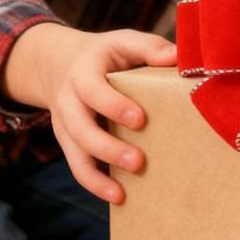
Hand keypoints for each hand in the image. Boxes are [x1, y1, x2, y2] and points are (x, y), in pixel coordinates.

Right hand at [1, 24, 176, 202]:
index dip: (113, 105)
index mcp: (83, 73)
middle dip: (107, 147)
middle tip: (139, 162)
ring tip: (123, 193)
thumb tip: (180, 56)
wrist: (60, 64)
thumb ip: (149, 47)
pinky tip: (118, 196)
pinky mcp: (68, 143)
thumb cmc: (105, 54)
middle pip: (80, 129)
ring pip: (75, 154)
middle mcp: (68, 101)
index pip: (93, 91)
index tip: (140, 119)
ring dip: (98, 175)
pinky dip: (95, 184)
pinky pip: (78, 167)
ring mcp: (64, 125)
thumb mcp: (123, 42)